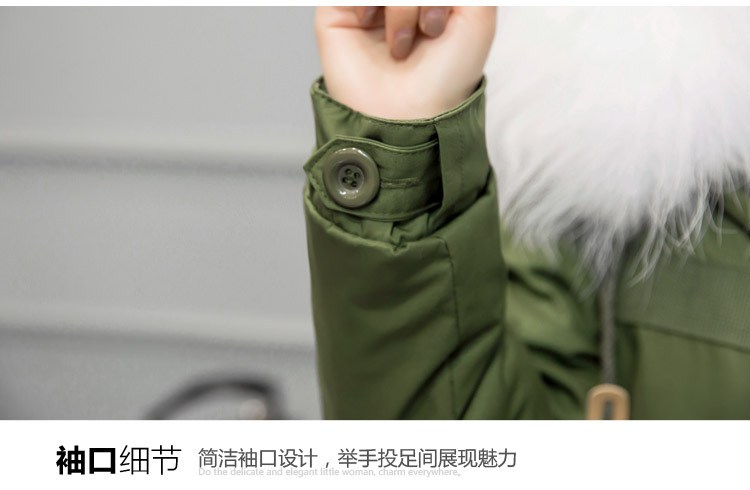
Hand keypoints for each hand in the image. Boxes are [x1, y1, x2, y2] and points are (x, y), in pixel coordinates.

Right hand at [315, 6, 496, 119]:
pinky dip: (376, 6)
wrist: (409, 114)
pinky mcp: (339, 8)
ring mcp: (369, 1)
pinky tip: (380, 31)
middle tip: (432, 27)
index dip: (435, 0)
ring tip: (406, 41)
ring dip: (403, 5)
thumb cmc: (446, 74)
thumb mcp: (478, 14)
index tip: (439, 18)